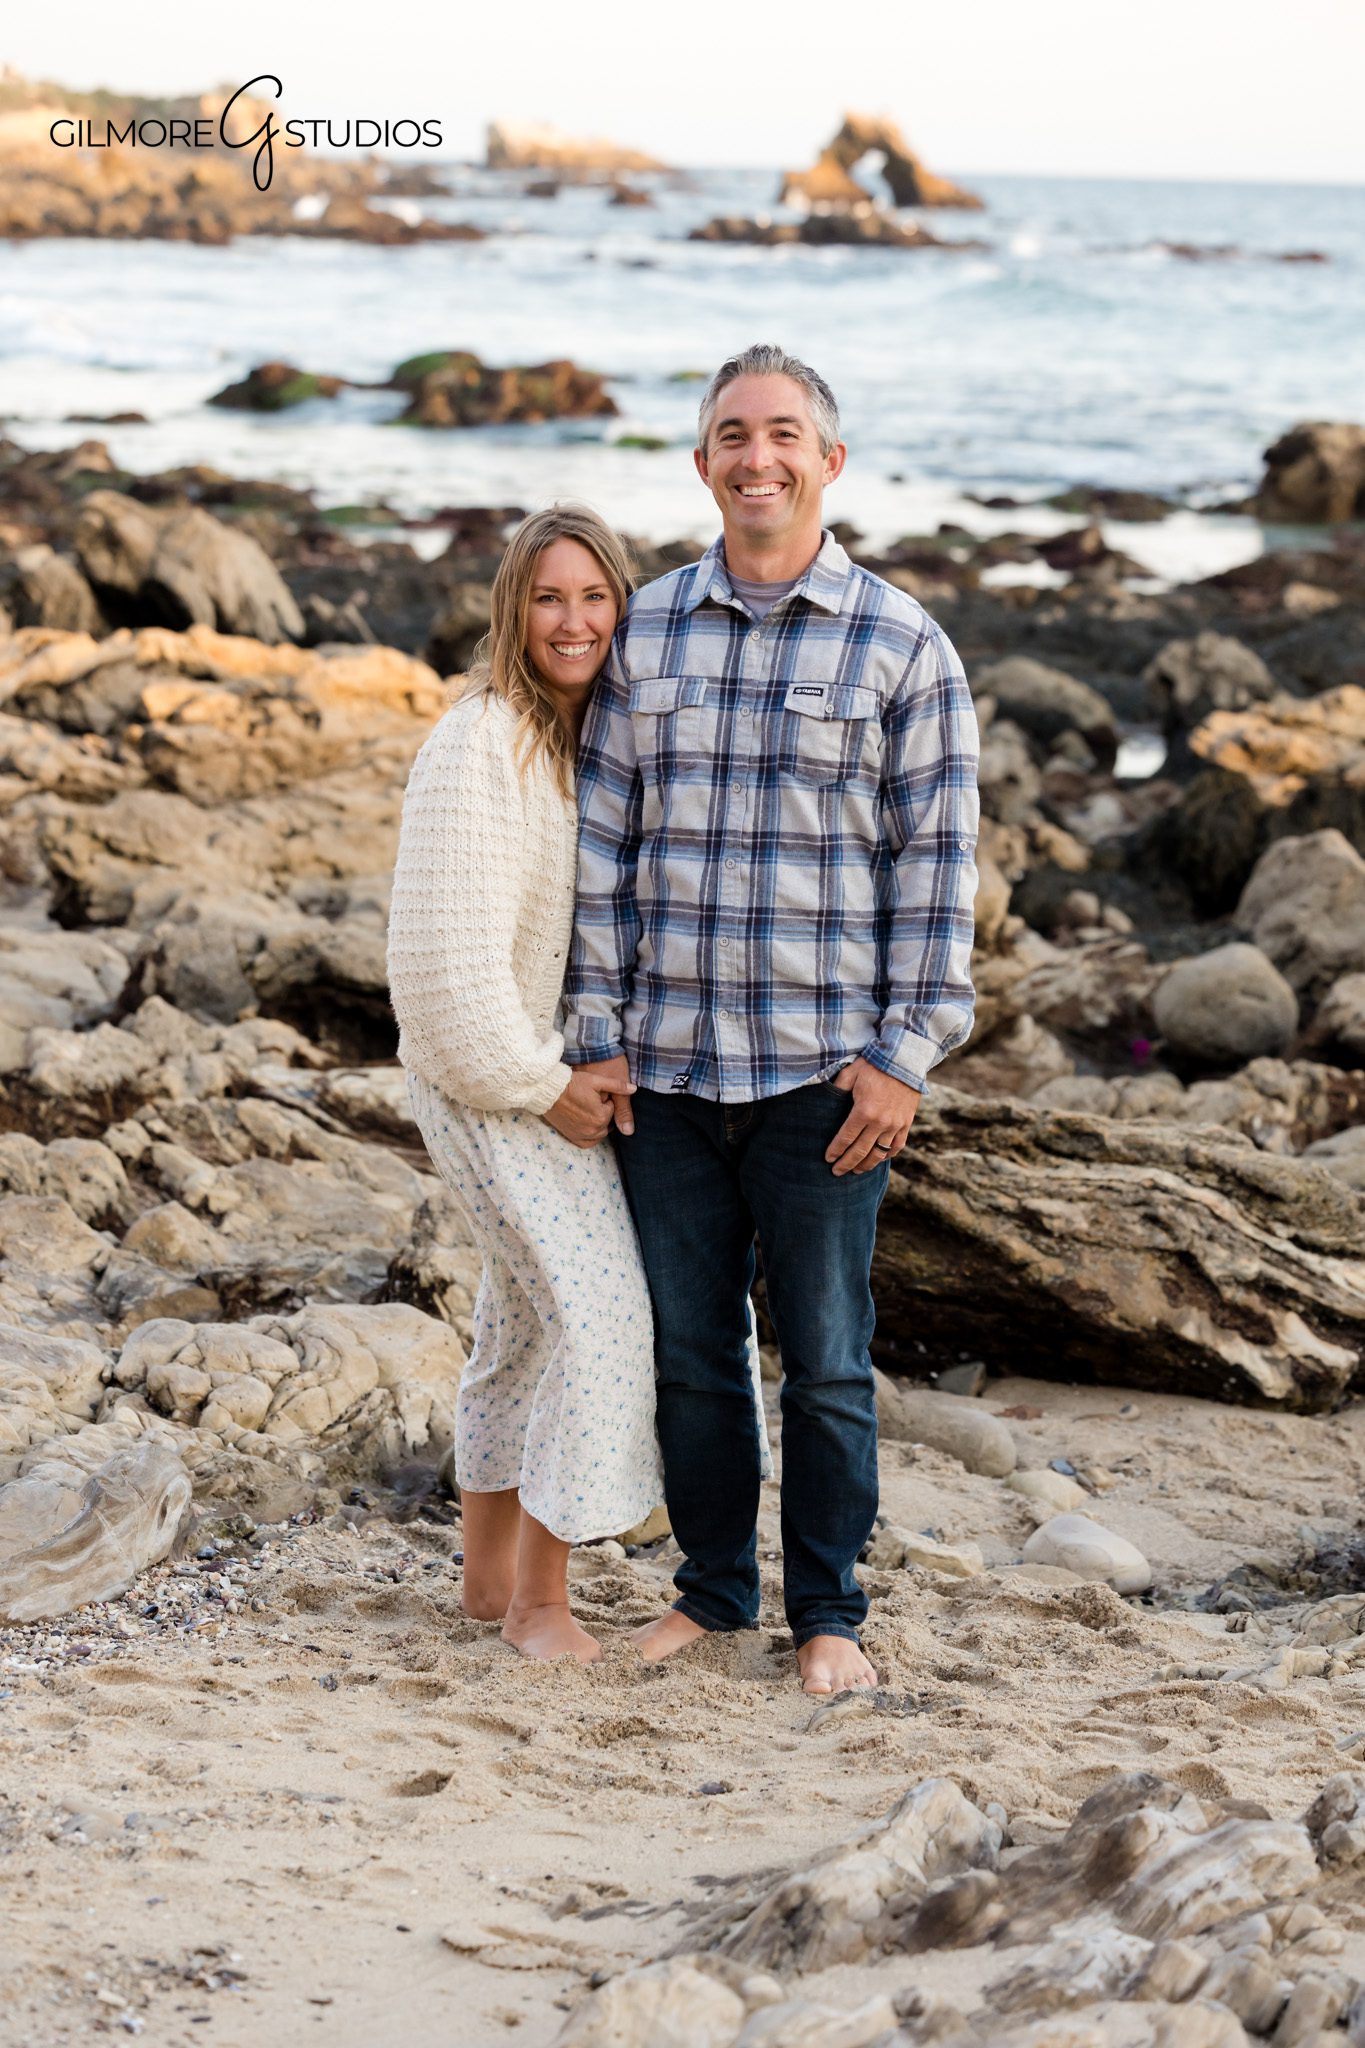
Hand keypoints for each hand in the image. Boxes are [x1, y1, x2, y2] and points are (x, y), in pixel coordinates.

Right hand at [542, 1063, 634, 1147]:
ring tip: (587, 1109)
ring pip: (600, 1133)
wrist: (548, 1091)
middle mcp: (593, 1130)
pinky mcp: (572, 1137)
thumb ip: (617, 1085)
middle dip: (602, 1111)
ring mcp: (582, 1135)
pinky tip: (588, 1125)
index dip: (605, 1098)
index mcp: (602, 1116)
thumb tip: (634, 1089)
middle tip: (589, 1099)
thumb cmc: (572, 1083)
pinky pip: (587, 1143)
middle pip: (607, 1121)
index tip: (594, 1092)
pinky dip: (591, 1137)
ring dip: (598, 1123)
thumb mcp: (596, 1080)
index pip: (612, 1108)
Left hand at [824, 1058, 919, 1176]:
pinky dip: (887, 1156)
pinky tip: (878, 1159)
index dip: (835, 1151)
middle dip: (846, 1164)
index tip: (828, 1159)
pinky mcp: (906, 1123)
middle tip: (836, 1172)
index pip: (845, 1138)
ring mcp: (895, 1125)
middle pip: (860, 1151)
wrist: (904, 1060)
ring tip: (855, 1171)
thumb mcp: (850, 1073)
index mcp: (863, 1111)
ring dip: (866, 1165)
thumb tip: (825, 1100)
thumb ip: (837, 1089)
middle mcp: (880, 1122)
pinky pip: (896, 1146)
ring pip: (879, 1153)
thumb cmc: (874, 1065)